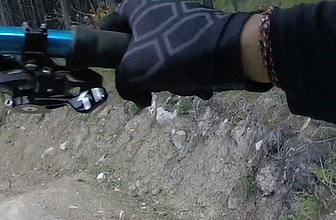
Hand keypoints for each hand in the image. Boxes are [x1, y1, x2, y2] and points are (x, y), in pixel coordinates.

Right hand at [100, 0, 269, 106]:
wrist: (233, 51)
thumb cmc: (176, 54)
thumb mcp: (134, 72)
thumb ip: (122, 83)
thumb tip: (137, 94)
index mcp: (138, 6)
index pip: (107, 25)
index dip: (103, 48)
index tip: (107, 69)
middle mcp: (159, 7)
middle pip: (135, 48)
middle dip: (143, 73)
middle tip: (148, 87)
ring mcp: (182, 20)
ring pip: (161, 57)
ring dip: (168, 79)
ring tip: (180, 87)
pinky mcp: (200, 33)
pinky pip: (184, 58)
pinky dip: (188, 74)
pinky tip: (198, 86)